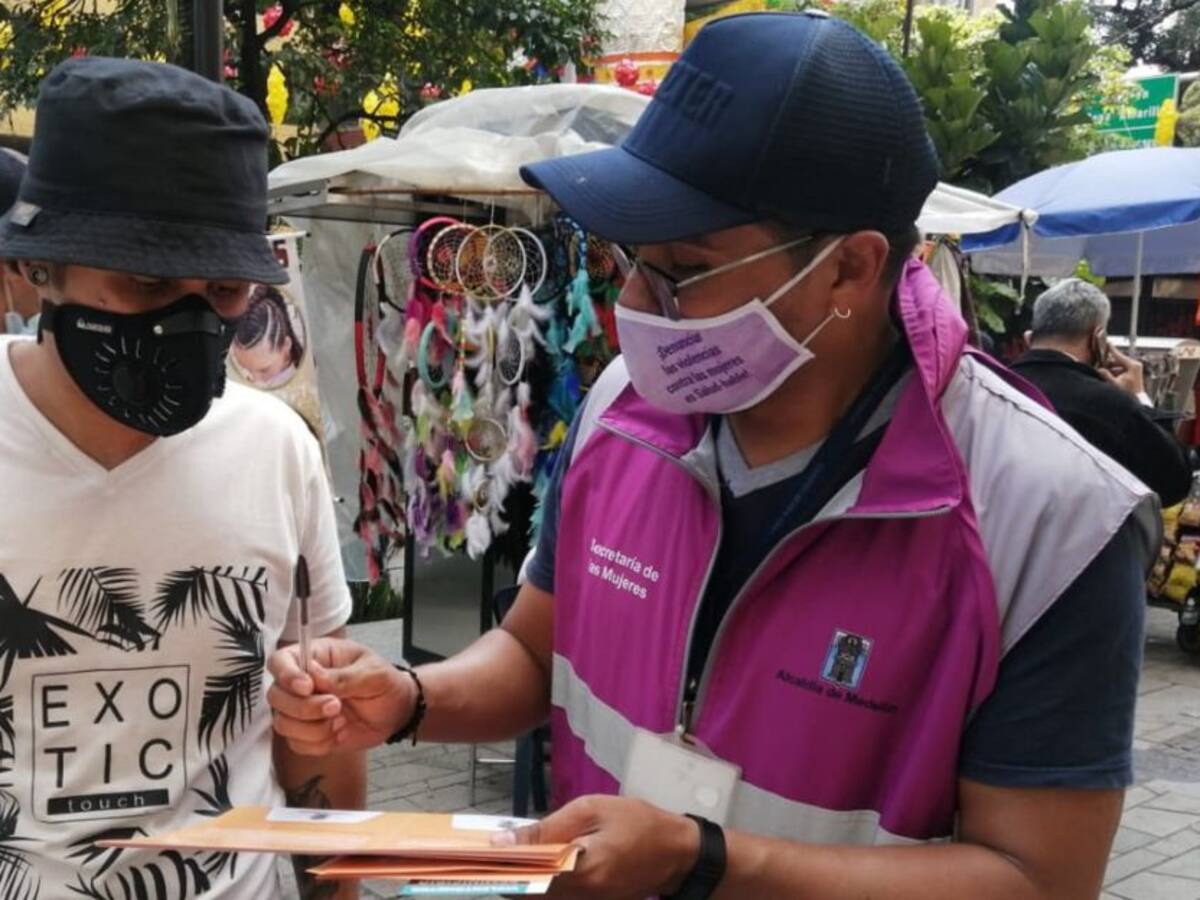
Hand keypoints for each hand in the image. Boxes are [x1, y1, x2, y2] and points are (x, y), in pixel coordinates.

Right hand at [267, 638, 414, 754]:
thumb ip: (344, 676)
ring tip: (342, 721)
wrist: (396, 713)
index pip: (281, 660)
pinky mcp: (307, 734)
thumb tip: (314, 675)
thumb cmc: (385, 683)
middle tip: (336, 706)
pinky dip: (319, 743)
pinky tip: (340, 733)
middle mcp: (302, 683)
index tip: (308, 687)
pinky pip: (297, 744)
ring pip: (282, 723)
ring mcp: (302, 710)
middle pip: (275, 696)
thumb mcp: (374, 673)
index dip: (286, 674)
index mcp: (316, 657)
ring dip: (313, 728)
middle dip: (304, 707)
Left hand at [494, 795, 699, 898]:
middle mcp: (582, 897)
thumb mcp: (592, 810)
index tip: (477, 857)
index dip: (501, 869)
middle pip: (529, 896)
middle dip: (507, 877)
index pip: (528, 879)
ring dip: (521, 883)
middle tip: (486, 857)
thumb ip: (549, 827)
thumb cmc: (637, 822)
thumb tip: (505, 841)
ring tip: (505, 860)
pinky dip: (540, 887)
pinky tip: (534, 867)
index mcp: (583, 871)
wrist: (677, 853)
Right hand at [1099, 344, 1145, 395]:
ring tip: (1104, 374)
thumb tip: (1100, 369)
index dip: (1111, 349)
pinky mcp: (1134, 373)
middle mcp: (1135, 365)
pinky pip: (1121, 369)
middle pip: (1118, 361)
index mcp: (1133, 366)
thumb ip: (1106, 376)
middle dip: (1108, 364)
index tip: (1107, 342)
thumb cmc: (1129, 393)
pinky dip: (1115, 372)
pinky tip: (1110, 377)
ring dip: (1111, 369)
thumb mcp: (1115, 384)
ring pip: (1119, 365)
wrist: (1138, 400)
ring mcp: (1135, 369)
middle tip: (1100, 367)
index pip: (1119, 355)